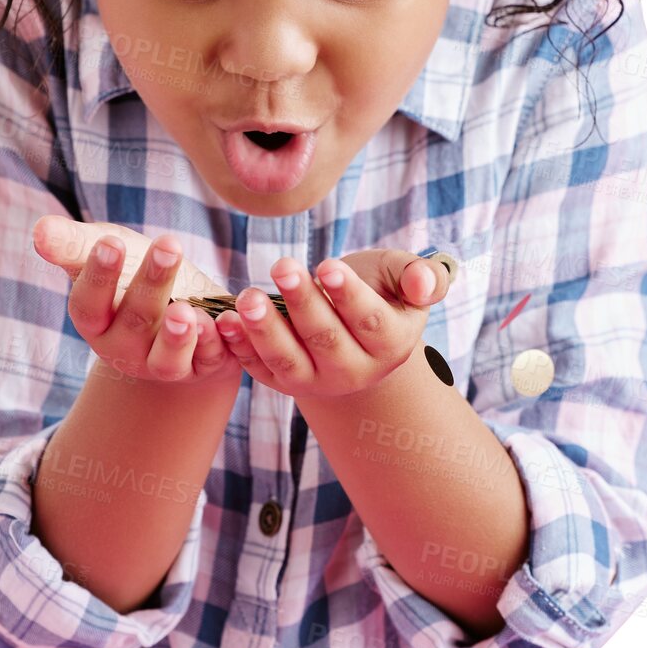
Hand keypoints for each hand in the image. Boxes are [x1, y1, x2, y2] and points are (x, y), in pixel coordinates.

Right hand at [33, 216, 239, 388]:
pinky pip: (206, 362)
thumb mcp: (107, 251)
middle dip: (151, 282)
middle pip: (134, 319)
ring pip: (166, 357)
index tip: (110, 242)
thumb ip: (74, 244)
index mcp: (95, 320)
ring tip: (185, 311)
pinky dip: (214, 346)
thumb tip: (40, 231)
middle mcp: (123, 348)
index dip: (98, 276)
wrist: (182, 303)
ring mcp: (160, 363)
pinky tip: (221, 323)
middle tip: (168, 244)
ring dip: (176, 335)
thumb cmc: (132, 273)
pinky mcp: (199, 367)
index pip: (88, 304)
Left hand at [214, 248, 453, 399]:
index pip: (371, 322)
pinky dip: (239, 346)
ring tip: (247, 296)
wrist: (352, 330)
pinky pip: (259, 368)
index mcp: (391, 346)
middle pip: (327, 338)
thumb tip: (424, 281)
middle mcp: (355, 371)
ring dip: (264, 329)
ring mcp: (317, 382)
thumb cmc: (379, 292)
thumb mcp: (402, 279)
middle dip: (302, 302)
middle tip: (281, 264)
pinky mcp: (284, 383)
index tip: (327, 264)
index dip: (349, 295)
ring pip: (289, 360)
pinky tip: (222, 320)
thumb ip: (421, 276)